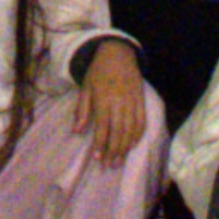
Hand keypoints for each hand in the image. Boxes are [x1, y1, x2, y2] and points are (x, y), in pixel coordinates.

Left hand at [75, 44, 154, 164]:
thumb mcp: (85, 87)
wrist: (118, 52)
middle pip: (118, 131)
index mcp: (103, 98)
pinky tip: (132, 145)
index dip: (100, 143)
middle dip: (114, 150)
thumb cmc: (98, 71)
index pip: (103, 126)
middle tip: (109, 165)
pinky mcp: (141, 99)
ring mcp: (132, 100)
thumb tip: (77, 131)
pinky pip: (142, 120)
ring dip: (125, 147)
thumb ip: (82, 110)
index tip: (97, 158)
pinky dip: (138, 135)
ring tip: (119, 160)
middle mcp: (119, 101)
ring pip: (131, 129)